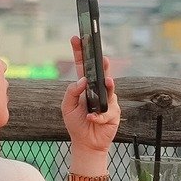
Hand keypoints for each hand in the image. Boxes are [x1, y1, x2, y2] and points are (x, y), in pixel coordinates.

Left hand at [63, 35, 121, 156]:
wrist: (86, 143)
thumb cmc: (76, 123)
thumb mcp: (67, 107)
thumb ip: (72, 92)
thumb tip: (82, 80)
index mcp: (84, 87)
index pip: (82, 66)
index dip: (80, 52)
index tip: (77, 38)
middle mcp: (98, 91)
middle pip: (100, 73)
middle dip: (101, 63)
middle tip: (101, 56)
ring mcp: (108, 101)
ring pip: (110, 90)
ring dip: (108, 86)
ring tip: (106, 81)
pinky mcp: (114, 113)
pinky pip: (107, 112)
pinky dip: (98, 116)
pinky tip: (91, 118)